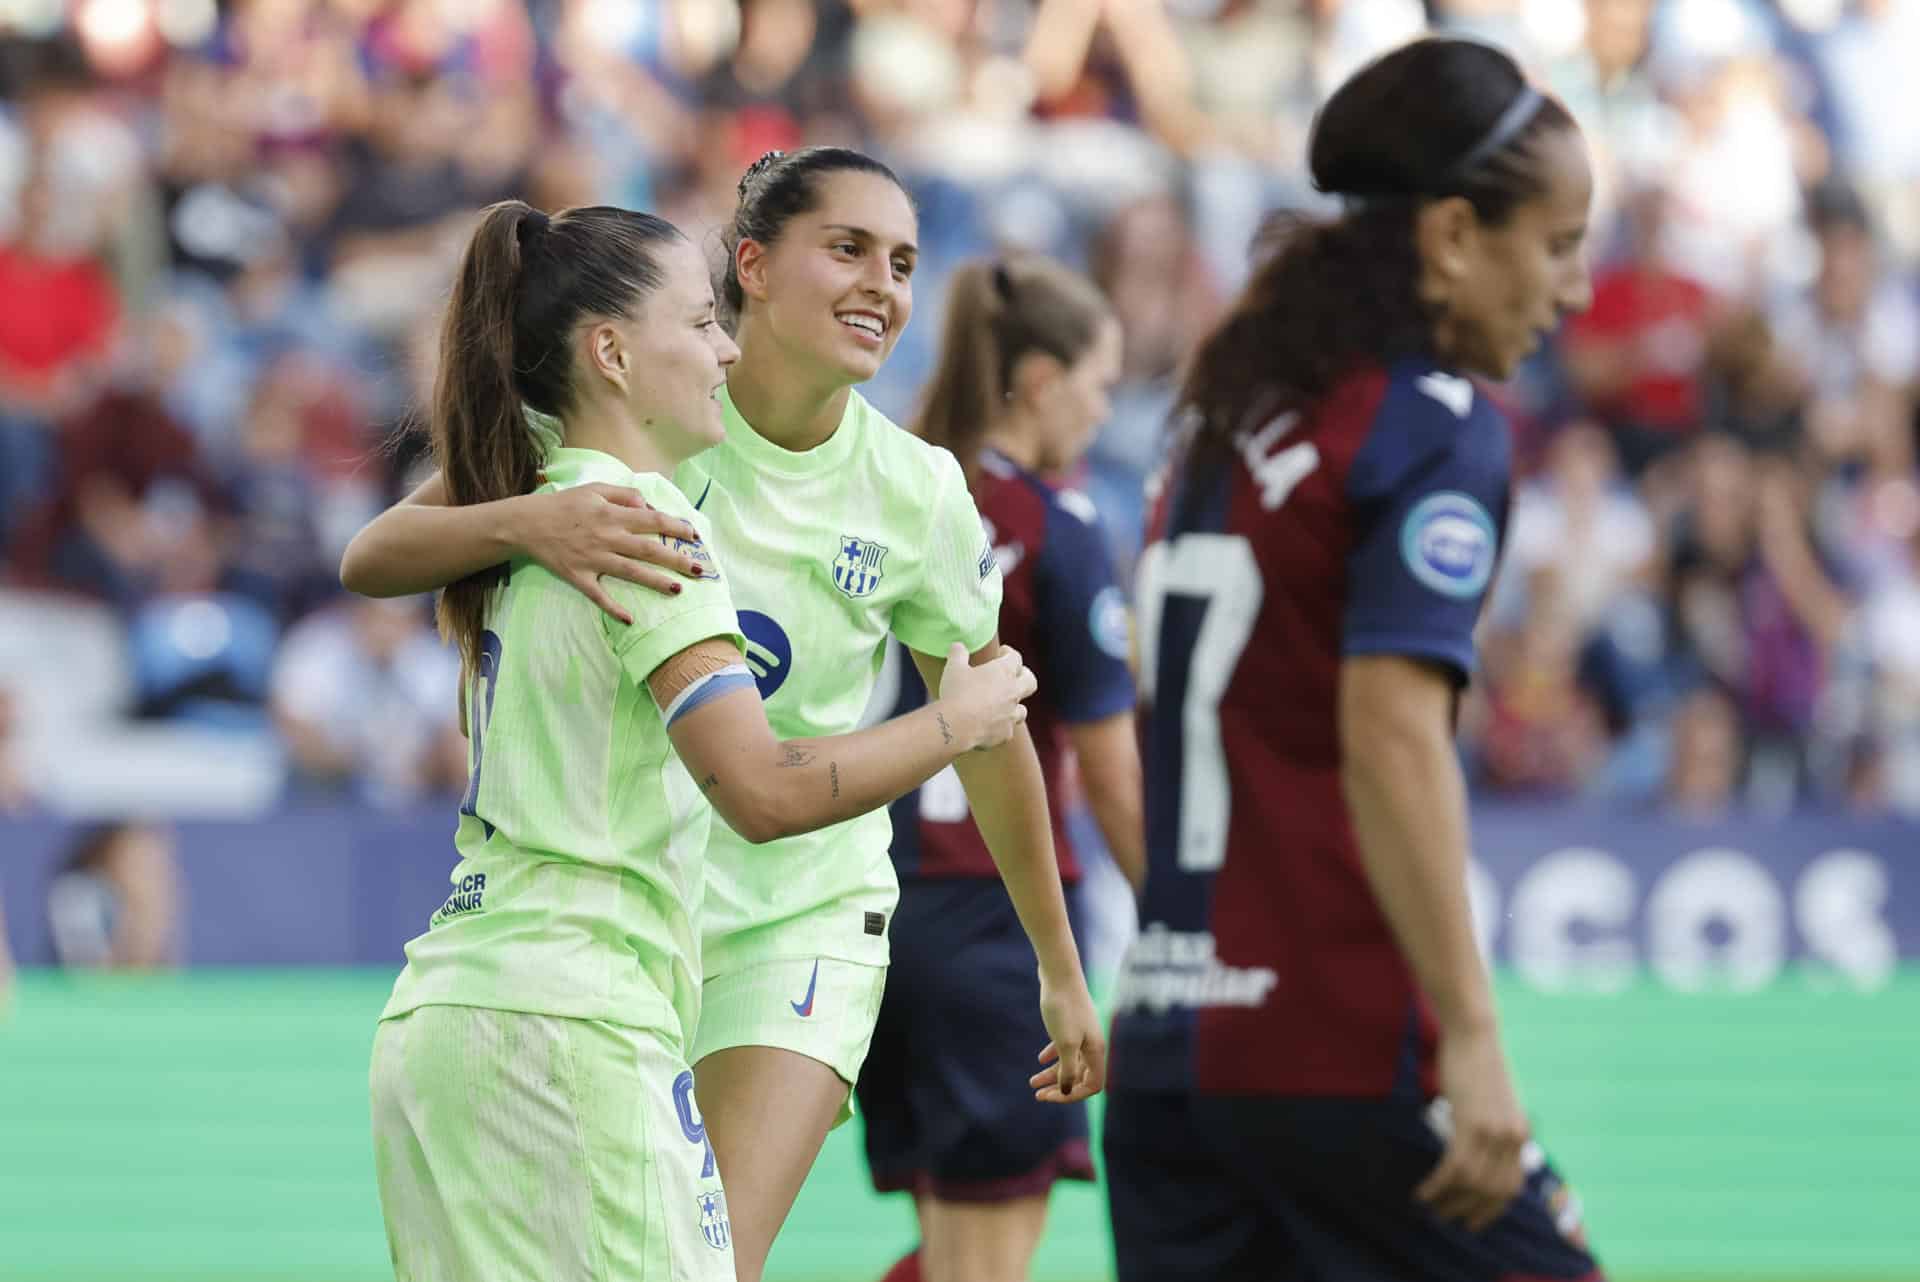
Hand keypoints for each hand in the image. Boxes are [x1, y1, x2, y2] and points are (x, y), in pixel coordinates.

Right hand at [519, 481, 707, 623]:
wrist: (528, 523)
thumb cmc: (565, 504)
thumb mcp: (595, 489)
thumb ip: (624, 495)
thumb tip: (647, 505)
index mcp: (612, 515)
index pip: (652, 521)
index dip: (676, 527)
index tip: (694, 536)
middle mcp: (607, 537)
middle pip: (648, 550)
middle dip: (676, 560)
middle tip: (698, 569)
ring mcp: (593, 559)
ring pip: (630, 572)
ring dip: (655, 582)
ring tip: (677, 590)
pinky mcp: (579, 576)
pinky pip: (598, 595)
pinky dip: (613, 608)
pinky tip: (630, 619)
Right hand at [935, 642, 1035, 750]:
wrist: (956, 726)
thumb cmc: (956, 693)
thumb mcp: (953, 668)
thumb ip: (958, 653)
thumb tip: (958, 646)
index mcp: (1004, 672)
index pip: (1015, 658)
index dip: (1009, 653)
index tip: (1002, 653)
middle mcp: (1013, 692)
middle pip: (1030, 681)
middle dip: (1024, 676)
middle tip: (1015, 675)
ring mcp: (1011, 715)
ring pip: (1022, 710)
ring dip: (1015, 706)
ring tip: (1004, 705)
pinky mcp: (1005, 734)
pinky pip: (1007, 730)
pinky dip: (1000, 727)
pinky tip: (991, 727)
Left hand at [1026, 969, 1106, 1102]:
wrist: (1059, 973)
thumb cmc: (1063, 1008)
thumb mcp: (1064, 1043)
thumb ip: (1068, 1069)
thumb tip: (1067, 1091)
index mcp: (1096, 1050)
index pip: (1092, 1085)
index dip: (1072, 1095)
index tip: (1050, 1095)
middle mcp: (1092, 1043)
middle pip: (1080, 1076)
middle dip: (1059, 1087)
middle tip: (1037, 1094)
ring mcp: (1082, 1032)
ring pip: (1070, 1062)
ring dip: (1052, 1074)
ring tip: (1032, 1082)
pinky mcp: (1071, 1022)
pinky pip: (1065, 1047)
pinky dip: (1053, 1056)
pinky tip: (1040, 1059)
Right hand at [1416, 1023, 1529, 1231]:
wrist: (1474, 1032)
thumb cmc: (1476, 1061)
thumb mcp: (1493, 1100)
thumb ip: (1492, 1126)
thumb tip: (1477, 1147)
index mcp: (1521, 1134)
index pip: (1512, 1187)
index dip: (1492, 1209)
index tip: (1474, 1221)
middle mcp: (1514, 1138)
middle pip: (1492, 1192)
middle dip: (1468, 1211)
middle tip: (1445, 1219)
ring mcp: (1495, 1132)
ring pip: (1472, 1184)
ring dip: (1448, 1202)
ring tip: (1428, 1207)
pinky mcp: (1472, 1124)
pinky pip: (1456, 1168)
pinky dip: (1438, 1186)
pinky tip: (1423, 1192)